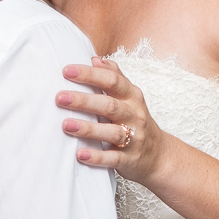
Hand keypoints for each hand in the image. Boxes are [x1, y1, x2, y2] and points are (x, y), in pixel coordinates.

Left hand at [57, 57, 162, 178]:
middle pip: (109, 105)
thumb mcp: (130, 97)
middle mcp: (134, 115)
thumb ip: (114, 77)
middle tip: (59, 97)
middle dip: (83, 101)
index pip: (112, 80)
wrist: (158, 155)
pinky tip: (80, 154)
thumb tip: (95, 58)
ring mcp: (134, 138)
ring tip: (66, 125)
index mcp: (132, 96)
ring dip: (88, 128)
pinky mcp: (129, 159)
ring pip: (112, 132)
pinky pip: (113, 158)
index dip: (90, 75)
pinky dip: (97, 157)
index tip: (66, 71)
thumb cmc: (136, 121)